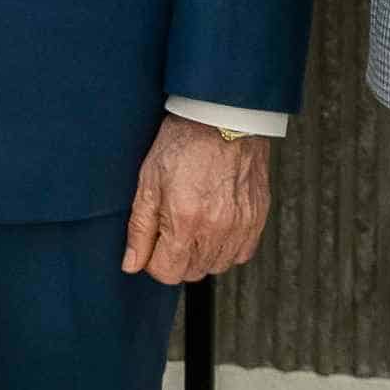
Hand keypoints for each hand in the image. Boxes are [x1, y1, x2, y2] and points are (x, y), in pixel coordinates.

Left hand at [120, 117, 271, 286]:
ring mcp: (241, 226)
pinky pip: (241, 253)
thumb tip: (132, 263)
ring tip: (194, 223)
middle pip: (192, 272)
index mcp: (185, 221)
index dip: (153, 260)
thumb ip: (140, 228)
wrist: (223, 116)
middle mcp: (217, 229)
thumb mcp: (148, 181)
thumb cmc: (184, 142)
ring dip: (202, 254)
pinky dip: (227, 246)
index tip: (153, 242)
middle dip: (176, 257)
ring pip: (217, 266)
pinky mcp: (258, 218)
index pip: (167, 272)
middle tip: (172, 226)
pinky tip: (216, 223)